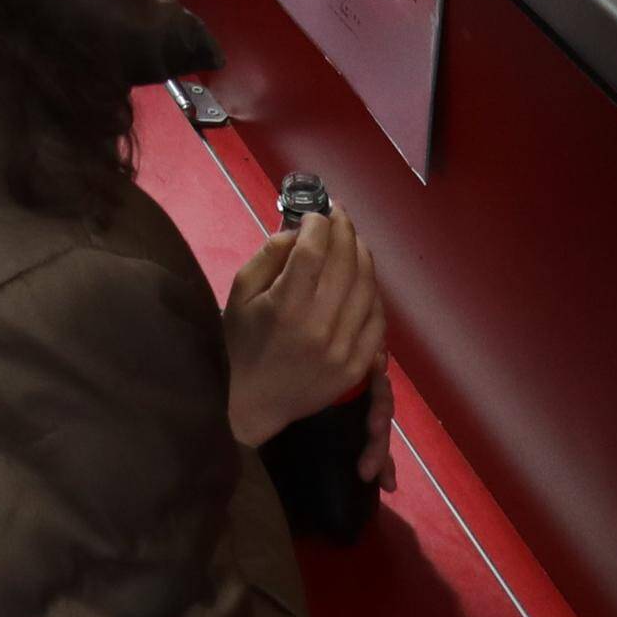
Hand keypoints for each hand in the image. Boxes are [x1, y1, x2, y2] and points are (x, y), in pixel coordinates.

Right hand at [221, 210, 382, 445]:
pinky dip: (373, 293)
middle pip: (346, 262)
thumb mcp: (239, 294)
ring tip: (353, 241)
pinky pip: (377, 320)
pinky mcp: (356, 366)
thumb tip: (298, 232)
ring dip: (363, 255)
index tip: (316, 212)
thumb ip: (268, 256)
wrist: (251, 404)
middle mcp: (320, 326)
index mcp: (286, 306)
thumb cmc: (241, 344)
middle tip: (339, 215)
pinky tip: (363, 280)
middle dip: (344, 230)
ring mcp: (343, 349)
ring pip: (366, 287)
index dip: (318, 223)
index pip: (314, 250)